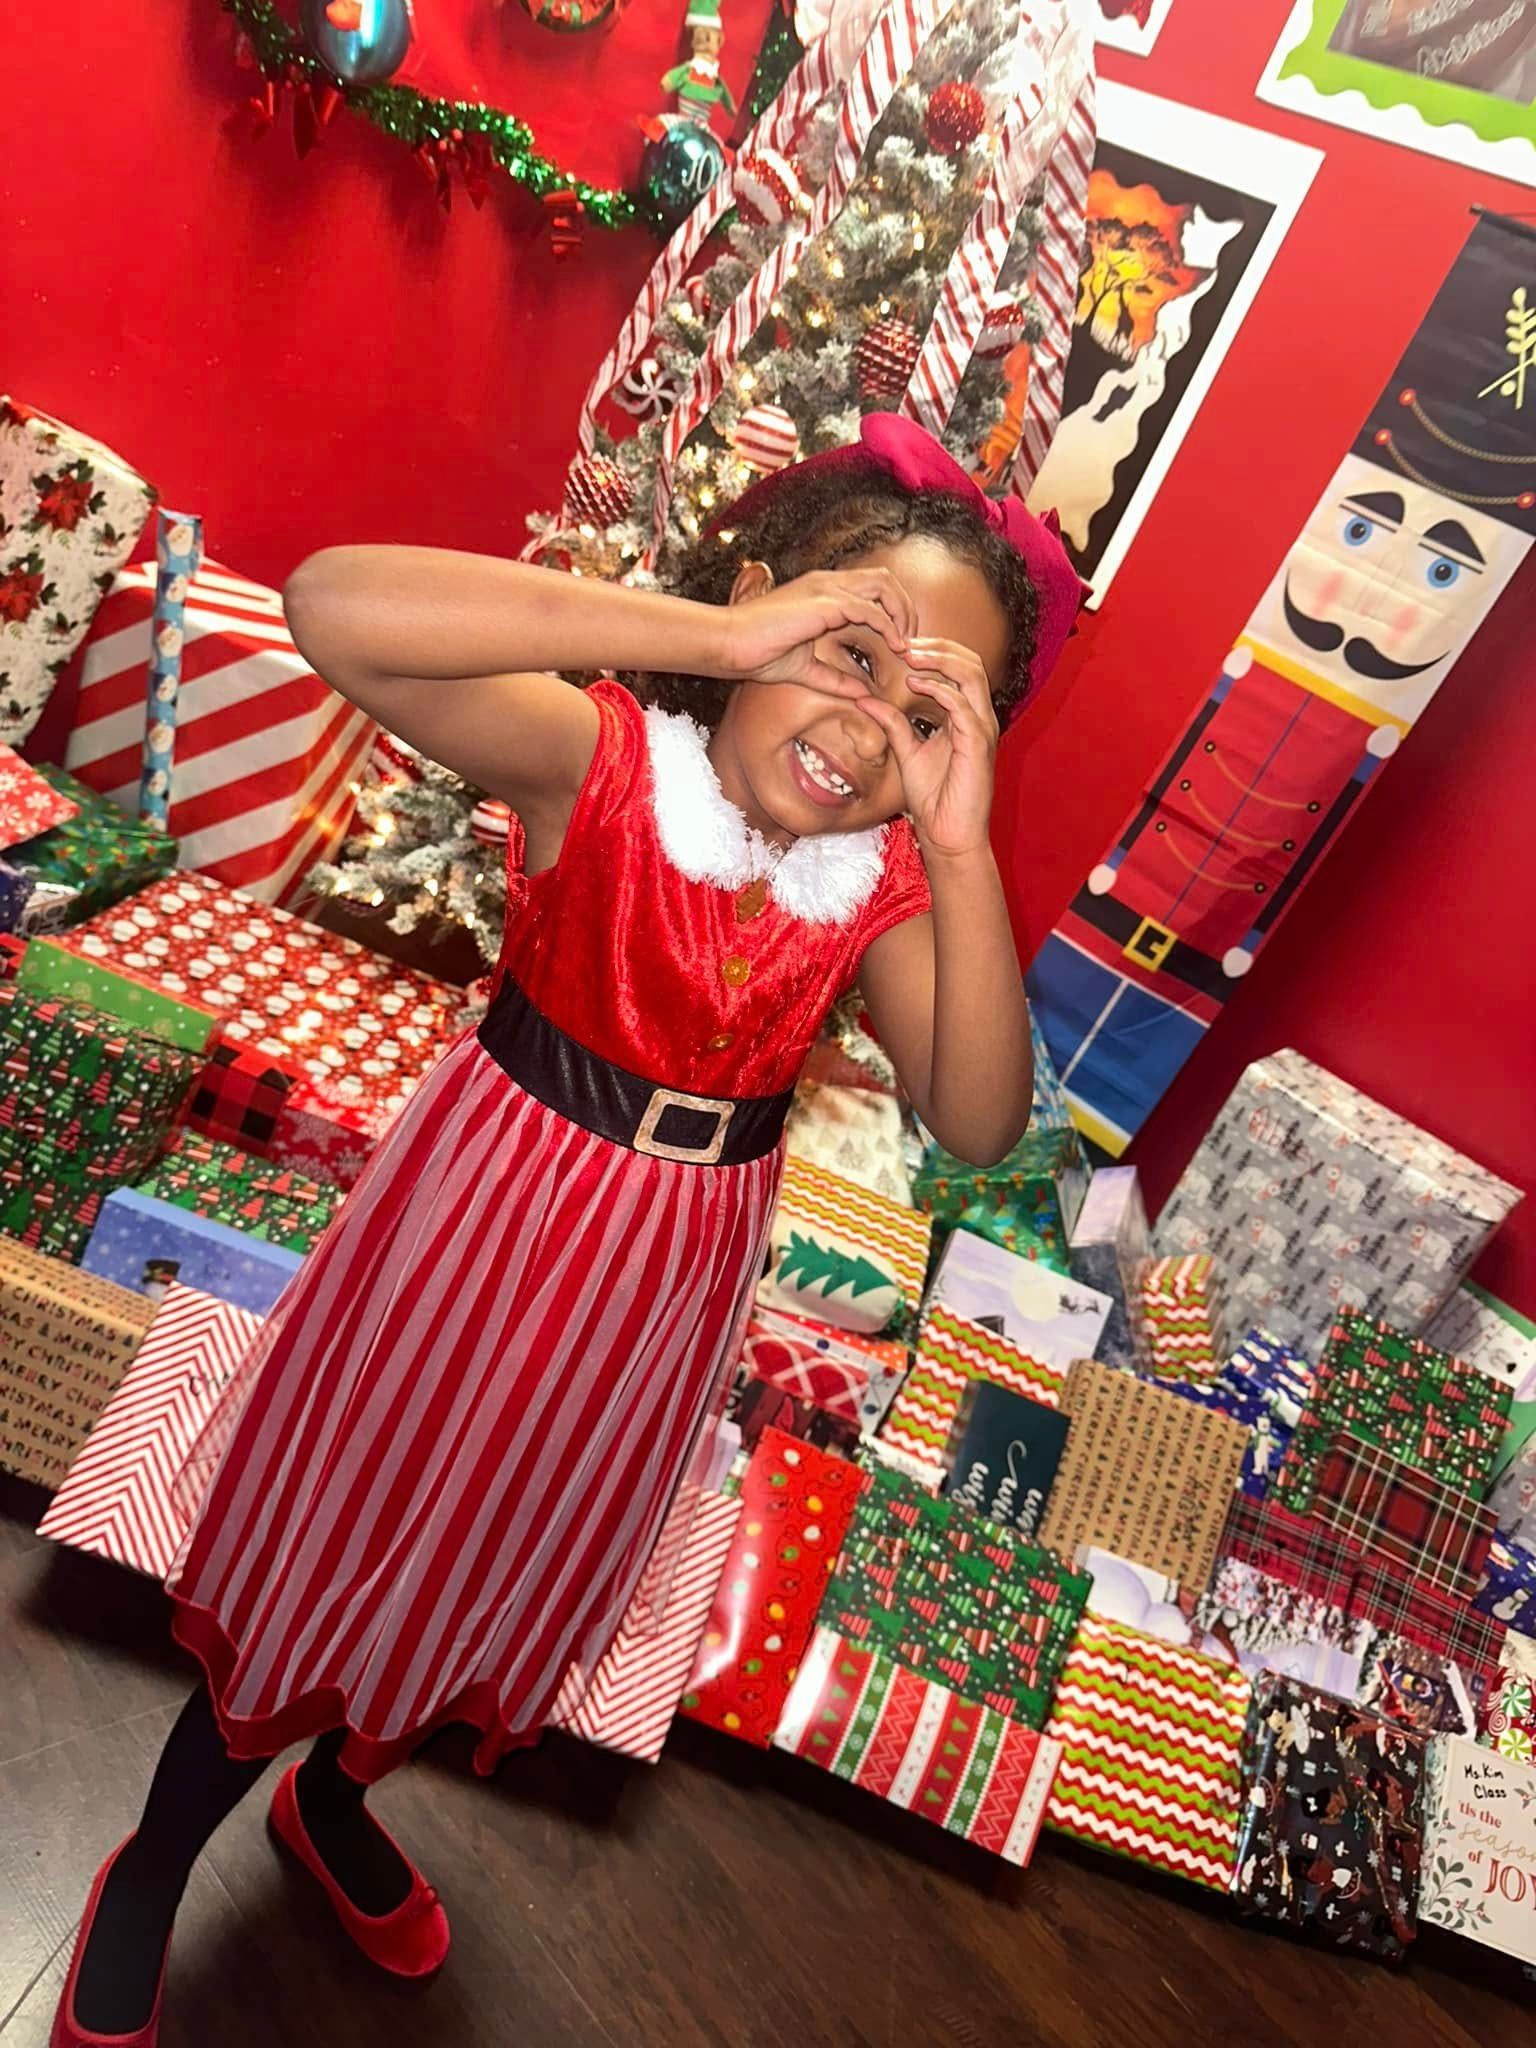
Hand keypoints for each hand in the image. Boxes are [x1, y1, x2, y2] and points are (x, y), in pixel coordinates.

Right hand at [719, 569, 914, 697]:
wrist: (730, 644)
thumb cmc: (758, 653)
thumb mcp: (805, 670)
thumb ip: (834, 679)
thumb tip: (862, 694)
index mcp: (823, 592)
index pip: (871, 589)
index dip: (892, 612)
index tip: (900, 643)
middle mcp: (828, 583)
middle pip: (885, 580)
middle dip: (905, 607)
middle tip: (910, 640)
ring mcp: (826, 589)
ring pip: (883, 585)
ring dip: (902, 613)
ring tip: (906, 643)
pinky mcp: (824, 603)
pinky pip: (869, 608)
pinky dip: (887, 626)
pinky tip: (894, 646)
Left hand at [856, 638, 998, 858]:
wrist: (947, 835)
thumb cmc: (934, 798)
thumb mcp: (906, 752)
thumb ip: (892, 723)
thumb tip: (865, 699)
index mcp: (966, 716)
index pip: (959, 667)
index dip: (933, 650)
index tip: (900, 646)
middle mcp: (979, 717)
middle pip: (970, 661)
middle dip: (938, 645)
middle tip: (904, 641)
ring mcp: (983, 729)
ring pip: (972, 675)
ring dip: (940, 659)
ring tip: (910, 654)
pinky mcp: (979, 745)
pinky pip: (963, 706)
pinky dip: (940, 690)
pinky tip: (916, 684)